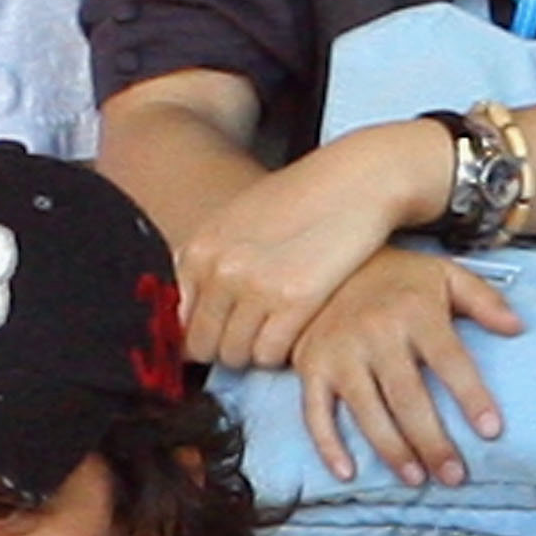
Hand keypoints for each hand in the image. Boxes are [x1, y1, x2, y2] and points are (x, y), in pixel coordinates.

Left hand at [177, 122, 449, 370]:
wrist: (354, 180)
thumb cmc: (301, 198)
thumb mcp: (237, 219)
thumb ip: (210, 261)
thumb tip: (189, 313)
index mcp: (200, 248)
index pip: (180, 321)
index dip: (203, 335)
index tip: (223, 336)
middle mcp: (220, 269)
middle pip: (205, 344)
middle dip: (227, 348)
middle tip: (255, 336)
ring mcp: (255, 286)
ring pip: (236, 354)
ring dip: (256, 351)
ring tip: (278, 329)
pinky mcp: (293, 301)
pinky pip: (270, 354)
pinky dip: (281, 352)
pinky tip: (295, 329)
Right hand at [290, 246, 521, 485]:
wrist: (328, 259)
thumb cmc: (398, 278)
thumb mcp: (444, 275)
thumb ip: (483, 300)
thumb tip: (518, 328)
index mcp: (415, 311)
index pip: (450, 360)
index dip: (471, 396)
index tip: (491, 431)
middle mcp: (376, 333)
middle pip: (408, 397)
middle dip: (433, 441)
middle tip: (454, 476)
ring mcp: (339, 352)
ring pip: (367, 412)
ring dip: (392, 450)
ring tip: (416, 479)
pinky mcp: (311, 367)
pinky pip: (315, 413)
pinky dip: (328, 445)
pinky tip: (347, 473)